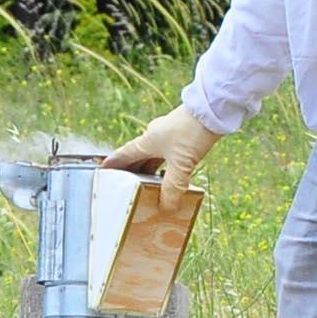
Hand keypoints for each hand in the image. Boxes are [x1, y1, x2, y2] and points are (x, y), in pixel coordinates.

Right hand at [103, 103, 222, 204]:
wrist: (213, 109)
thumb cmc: (192, 133)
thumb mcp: (181, 164)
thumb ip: (173, 187)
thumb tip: (167, 208)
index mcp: (147, 141)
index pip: (124, 154)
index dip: (113, 163)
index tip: (103, 170)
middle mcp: (154, 136)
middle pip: (137, 156)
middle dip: (131, 171)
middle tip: (125, 185)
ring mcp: (168, 135)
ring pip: (153, 155)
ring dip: (149, 169)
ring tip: (147, 185)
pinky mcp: (181, 134)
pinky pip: (167, 154)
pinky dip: (164, 165)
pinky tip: (169, 173)